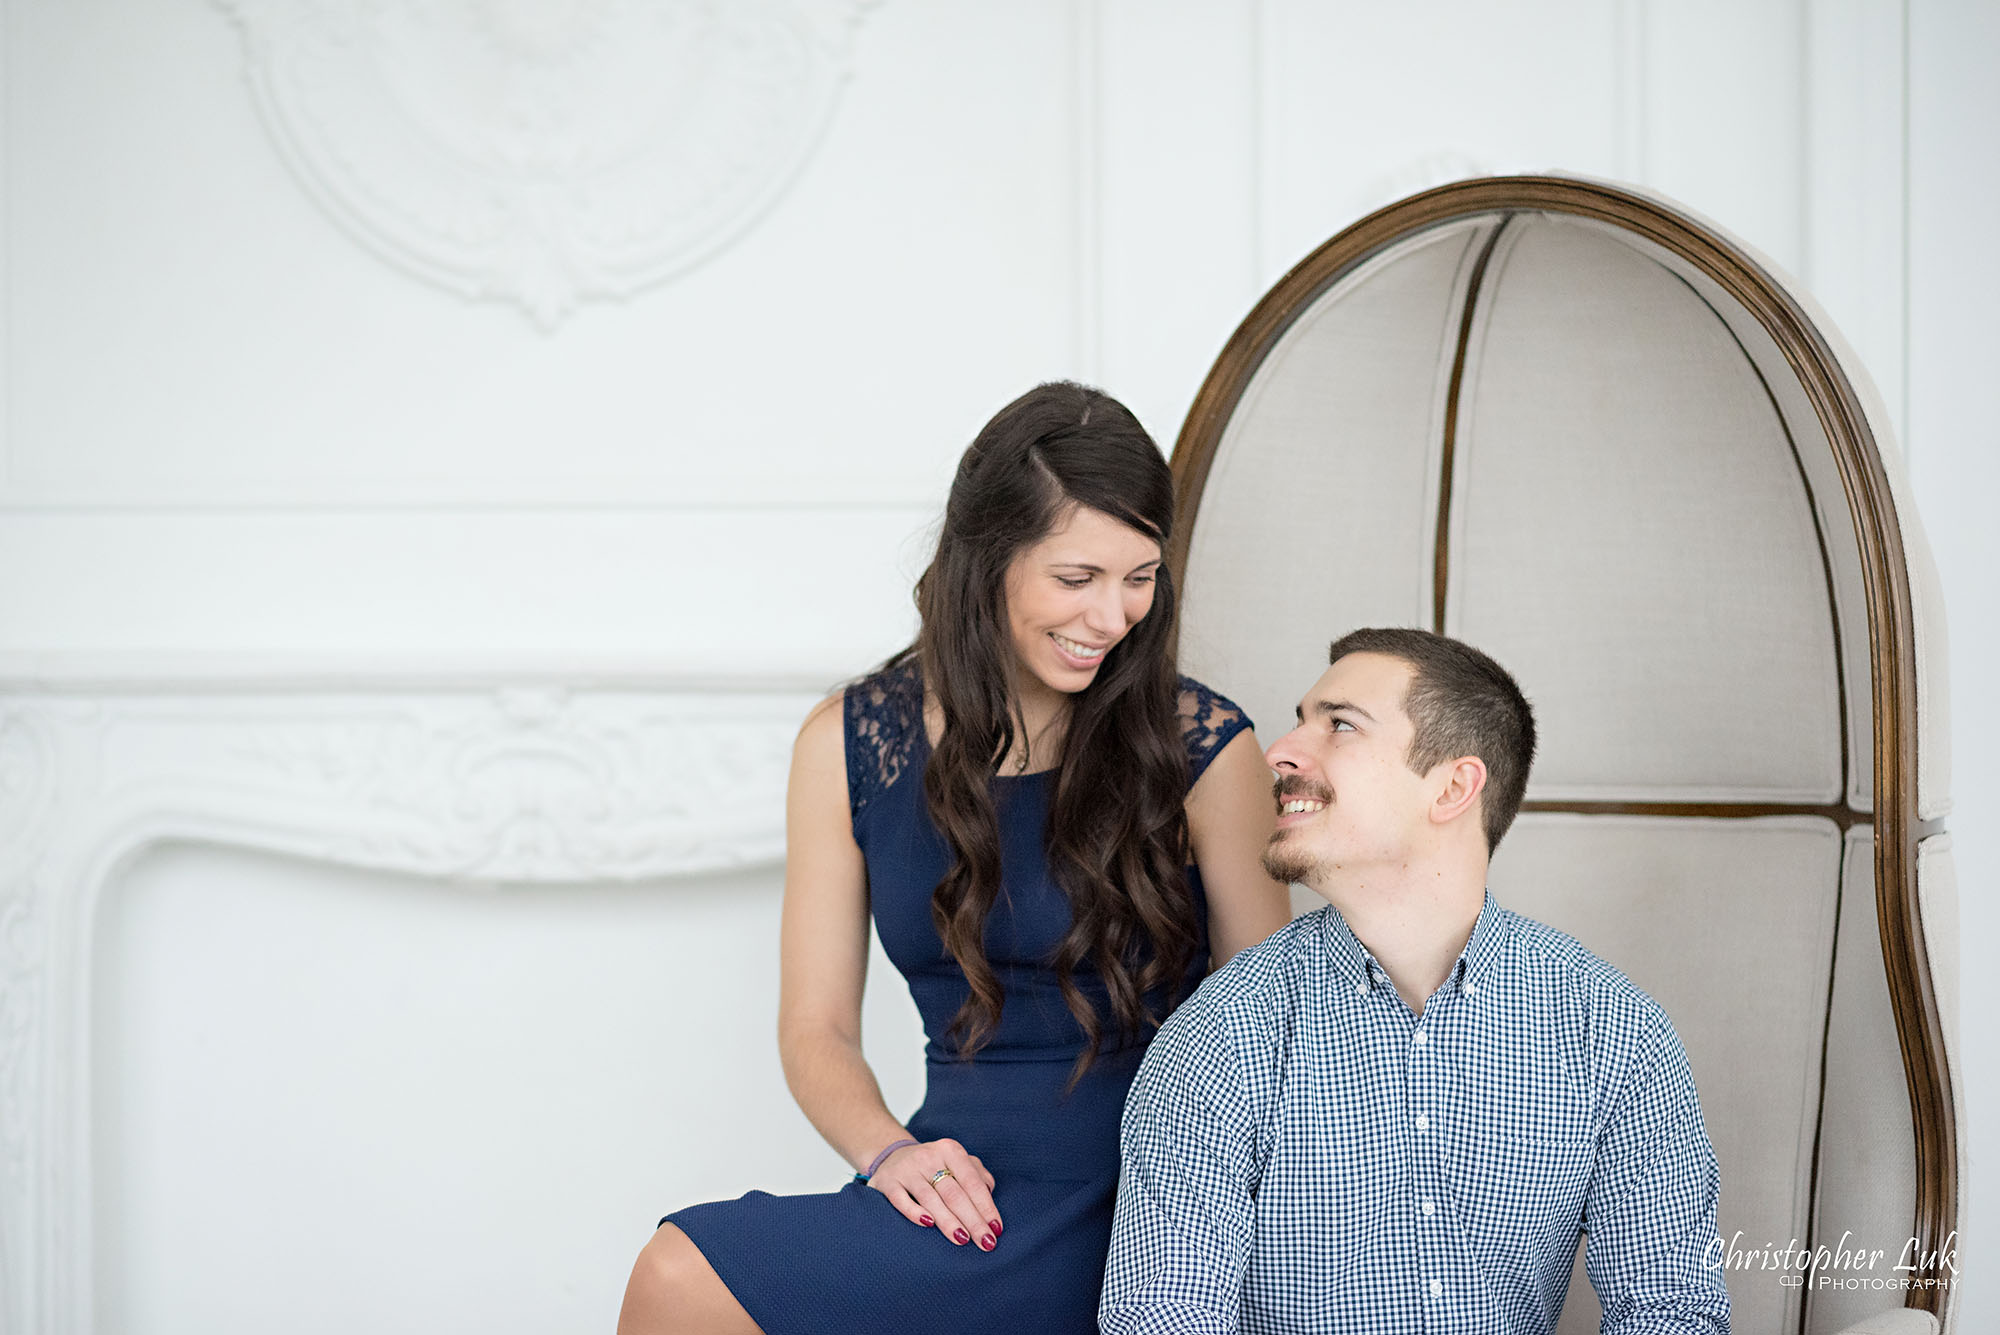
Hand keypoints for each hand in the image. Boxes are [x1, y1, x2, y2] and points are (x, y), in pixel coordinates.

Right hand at [868, 1138, 1002, 1249]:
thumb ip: (977, 1174)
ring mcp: (906, 1169)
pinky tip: (928, 1225)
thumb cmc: (934, 1166)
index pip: (972, 1182)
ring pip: (930, 1199)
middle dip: (973, 1220)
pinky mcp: (887, 1183)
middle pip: (954, 1193)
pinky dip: (914, 1212)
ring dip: (948, 1221)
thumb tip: (990, 1194)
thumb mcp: (956, 1162)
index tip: (996, 1229)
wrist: (892, 1156)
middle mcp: (928, 1157)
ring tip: (963, 1239)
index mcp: (950, 1150)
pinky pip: (901, 1200)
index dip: (986, 1206)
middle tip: (986, 1243)